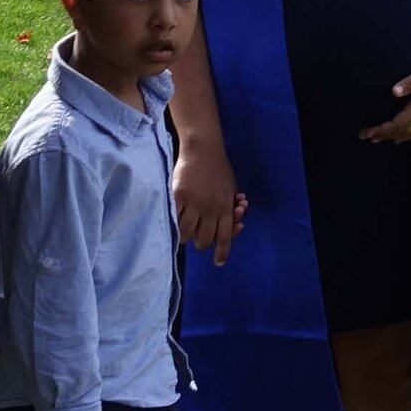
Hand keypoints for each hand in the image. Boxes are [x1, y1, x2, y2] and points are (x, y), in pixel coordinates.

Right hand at [172, 131, 243, 262]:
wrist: (203, 148)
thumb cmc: (219, 169)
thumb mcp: (231, 189)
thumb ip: (230, 207)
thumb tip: (236, 223)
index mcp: (225, 207)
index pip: (224, 237)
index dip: (222, 253)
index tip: (218, 262)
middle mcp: (211, 208)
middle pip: (205, 240)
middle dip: (203, 243)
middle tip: (200, 237)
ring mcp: (194, 203)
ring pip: (188, 234)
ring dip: (187, 236)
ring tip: (187, 231)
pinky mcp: (178, 196)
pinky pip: (174, 219)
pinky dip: (175, 224)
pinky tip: (175, 222)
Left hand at [361, 39, 410, 144]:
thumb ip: (410, 82)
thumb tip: (394, 92)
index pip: (397, 124)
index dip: (381, 130)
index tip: (366, 133)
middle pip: (401, 131)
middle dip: (383, 135)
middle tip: (366, 137)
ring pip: (410, 133)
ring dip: (393, 136)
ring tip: (379, 139)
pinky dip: (407, 136)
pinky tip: (402, 138)